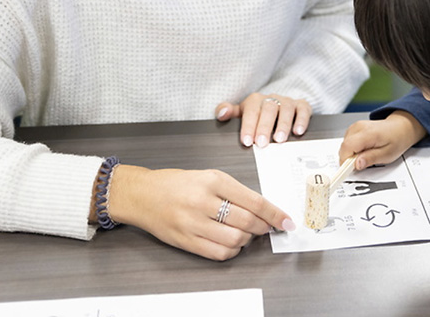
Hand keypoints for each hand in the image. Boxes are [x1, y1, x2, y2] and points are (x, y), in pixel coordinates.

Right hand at [107, 165, 294, 260]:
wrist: (142, 194)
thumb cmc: (176, 183)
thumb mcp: (208, 175)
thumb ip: (234, 191)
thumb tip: (262, 209)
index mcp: (213, 180)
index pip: (254, 200)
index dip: (275, 214)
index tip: (287, 221)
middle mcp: (203, 201)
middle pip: (247, 222)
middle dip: (263, 227)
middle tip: (267, 227)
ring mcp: (193, 223)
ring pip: (235, 240)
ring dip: (247, 240)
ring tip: (245, 233)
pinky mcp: (186, 241)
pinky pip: (219, 253)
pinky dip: (232, 251)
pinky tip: (232, 243)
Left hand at [216, 92, 311, 146]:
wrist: (278, 105)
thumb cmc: (257, 113)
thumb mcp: (241, 113)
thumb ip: (228, 112)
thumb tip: (221, 114)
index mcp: (254, 100)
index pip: (251, 111)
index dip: (248, 126)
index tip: (247, 142)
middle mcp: (272, 99)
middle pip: (268, 109)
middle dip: (265, 127)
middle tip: (262, 144)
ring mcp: (287, 102)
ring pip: (286, 109)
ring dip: (283, 125)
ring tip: (280, 140)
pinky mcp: (301, 106)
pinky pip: (303, 110)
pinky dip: (302, 120)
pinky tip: (298, 132)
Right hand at [338, 111, 425, 170]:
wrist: (400, 128)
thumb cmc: (396, 139)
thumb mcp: (387, 154)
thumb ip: (371, 159)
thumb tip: (357, 164)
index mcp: (368, 133)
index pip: (347, 147)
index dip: (345, 161)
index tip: (347, 171)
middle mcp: (359, 127)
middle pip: (344, 147)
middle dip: (349, 159)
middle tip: (362, 163)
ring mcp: (355, 126)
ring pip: (344, 145)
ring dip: (351, 154)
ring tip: (366, 154)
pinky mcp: (354, 128)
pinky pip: (347, 141)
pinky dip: (352, 149)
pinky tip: (363, 149)